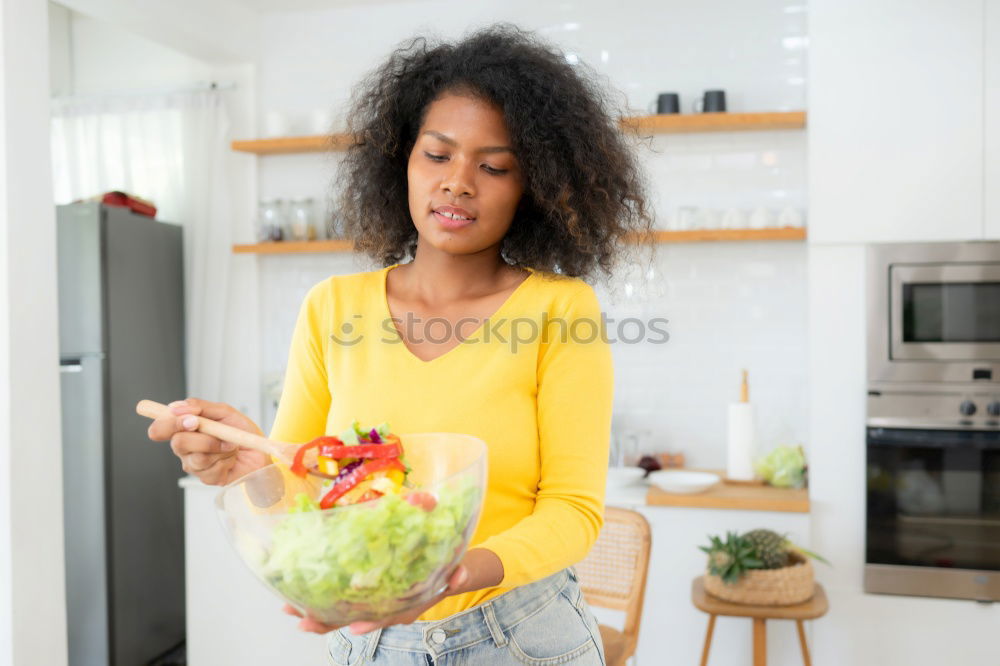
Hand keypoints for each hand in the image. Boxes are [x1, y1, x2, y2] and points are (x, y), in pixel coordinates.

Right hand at [146, 397, 268, 485]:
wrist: (261, 452)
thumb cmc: (241, 432)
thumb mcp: (225, 412)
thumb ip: (201, 407)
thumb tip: (176, 407)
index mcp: (185, 430)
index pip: (160, 429)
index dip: (167, 425)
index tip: (189, 420)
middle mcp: (185, 448)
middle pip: (178, 444)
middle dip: (203, 439)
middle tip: (220, 435)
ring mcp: (194, 465)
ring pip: (198, 458)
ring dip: (221, 449)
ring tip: (233, 446)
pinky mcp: (207, 478)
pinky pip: (212, 469)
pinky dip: (228, 460)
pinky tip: (232, 458)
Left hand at [283, 548, 503, 634]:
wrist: (451, 572)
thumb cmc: (450, 568)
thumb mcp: (459, 569)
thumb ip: (459, 573)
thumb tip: (460, 573)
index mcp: (408, 606)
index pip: (386, 617)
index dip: (371, 623)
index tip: (354, 626)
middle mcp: (388, 609)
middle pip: (355, 620)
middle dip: (329, 623)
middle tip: (304, 622)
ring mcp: (375, 603)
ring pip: (342, 613)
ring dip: (316, 613)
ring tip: (289, 611)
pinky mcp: (366, 593)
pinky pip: (340, 600)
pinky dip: (319, 599)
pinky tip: (296, 595)